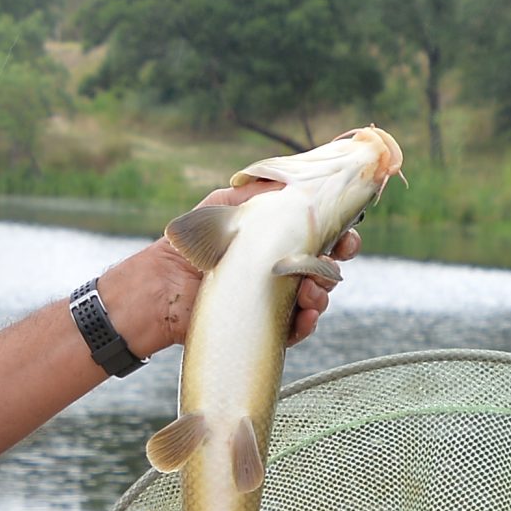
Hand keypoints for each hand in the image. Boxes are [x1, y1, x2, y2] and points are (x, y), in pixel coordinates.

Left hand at [98, 182, 360, 355]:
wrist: (161, 284)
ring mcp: (274, 301)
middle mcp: (281, 271)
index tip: (348, 232)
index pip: (321, 238)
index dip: (341, 236)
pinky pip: (295, 329)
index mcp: (278, 241)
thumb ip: (260, 193)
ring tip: (310, 290)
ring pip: (316, 300)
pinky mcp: (264, 327)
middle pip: (326, 269)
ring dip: (322, 294)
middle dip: (337, 264)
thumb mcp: (225, 206)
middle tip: (336, 258)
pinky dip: (306, 324)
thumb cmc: (191, 242)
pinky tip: (306, 315)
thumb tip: (294, 181)